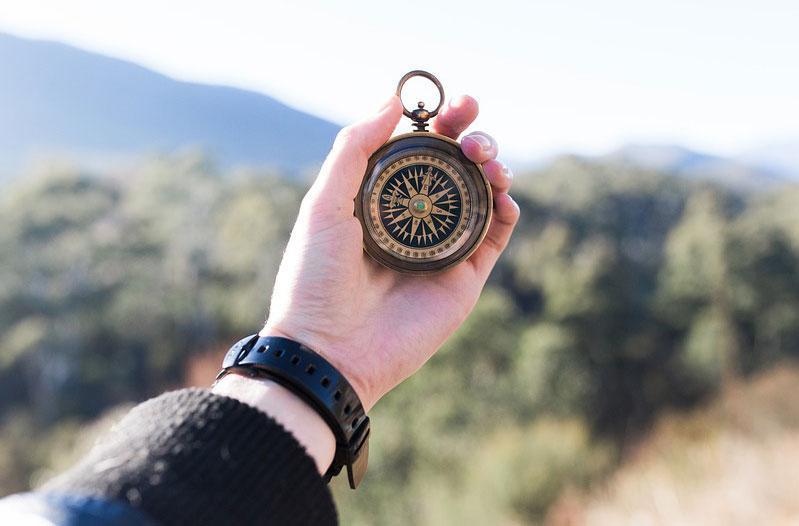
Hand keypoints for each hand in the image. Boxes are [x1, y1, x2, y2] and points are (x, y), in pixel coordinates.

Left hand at [262, 94, 518, 410]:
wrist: (329, 350)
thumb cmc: (315, 278)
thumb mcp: (324, 203)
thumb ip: (355, 148)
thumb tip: (393, 100)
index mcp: (380, 200)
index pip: (418, 151)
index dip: (438, 122)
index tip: (451, 103)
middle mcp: (414, 220)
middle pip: (456, 167)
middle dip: (471, 136)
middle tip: (471, 124)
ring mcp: (441, 248)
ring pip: (481, 195)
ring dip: (492, 165)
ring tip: (485, 157)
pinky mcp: (464, 278)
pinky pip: (495, 235)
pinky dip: (506, 208)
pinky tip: (501, 191)